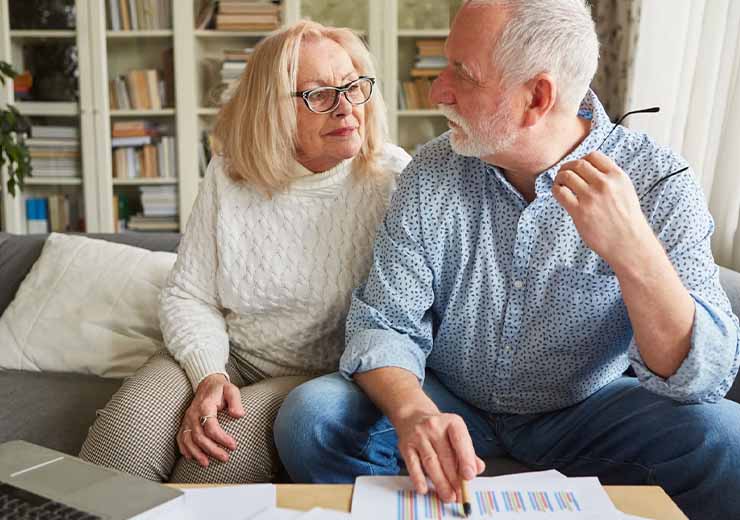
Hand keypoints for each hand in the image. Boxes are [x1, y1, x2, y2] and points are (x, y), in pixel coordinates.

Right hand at [177, 373, 244, 466]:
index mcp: (205, 406)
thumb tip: (238, 415)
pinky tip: (191, 457)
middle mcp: (193, 414)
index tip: (233, 445)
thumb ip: (236, 401)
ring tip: (206, 463)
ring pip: (188, 439)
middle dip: (212, 450)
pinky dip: (184, 448)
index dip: (221, 438)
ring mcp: (187, 419)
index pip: (211, 427)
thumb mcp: (231, 390)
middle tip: (225, 458)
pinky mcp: (185, 422)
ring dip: (196, 453)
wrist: (207, 383)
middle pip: (199, 436)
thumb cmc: (221, 389)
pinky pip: (181, 437)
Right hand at [395, 411, 484, 502]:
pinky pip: (413, 465)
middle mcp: (434, 426)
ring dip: (440, 482)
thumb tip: (478, 469)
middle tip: (460, 494)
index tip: (469, 476)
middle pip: (445, 455)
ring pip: (431, 462)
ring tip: (448, 496)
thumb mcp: (456, 435)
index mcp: (451, 422)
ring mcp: (418, 435)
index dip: (466, 459)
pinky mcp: (405, 445)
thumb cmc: (439, 430)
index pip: (460, 440)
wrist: (413, 416)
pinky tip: (424, 489)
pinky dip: (418, 479)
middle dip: (454, 479)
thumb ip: (468, 452)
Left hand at [553, 151, 656, 269]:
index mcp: (618, 176)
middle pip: (578, 164)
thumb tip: (589, 171)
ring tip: (560, 184)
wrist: (629, 243)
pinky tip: (558, 193)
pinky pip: (560, 192)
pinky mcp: (579, 211)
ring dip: (560, 178)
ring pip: (567, 176)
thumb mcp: (626, 191)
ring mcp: (591, 197)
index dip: (582, 160)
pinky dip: (556, 190)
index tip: (578, 168)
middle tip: (564, 174)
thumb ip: (611, 180)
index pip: (594, 156)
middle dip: (568, 167)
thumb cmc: (627, 220)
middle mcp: (604, 184)